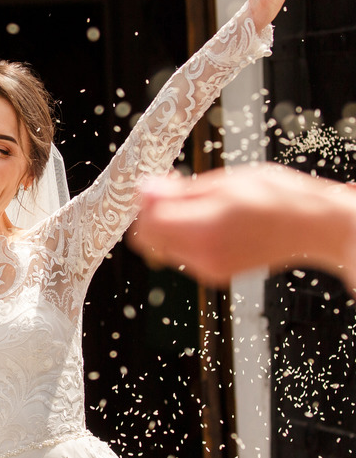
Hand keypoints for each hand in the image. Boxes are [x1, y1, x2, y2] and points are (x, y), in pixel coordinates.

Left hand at [129, 164, 355, 286]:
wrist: (314, 227)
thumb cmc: (277, 199)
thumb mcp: (223, 183)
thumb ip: (178, 192)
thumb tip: (144, 190)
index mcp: (203, 231)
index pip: (148, 223)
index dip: (146, 202)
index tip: (158, 185)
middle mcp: (202, 257)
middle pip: (150, 239)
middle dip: (154, 214)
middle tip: (173, 191)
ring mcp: (208, 269)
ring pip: (164, 247)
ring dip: (170, 225)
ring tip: (201, 204)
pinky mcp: (216, 275)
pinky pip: (183, 254)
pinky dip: (185, 236)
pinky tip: (209, 220)